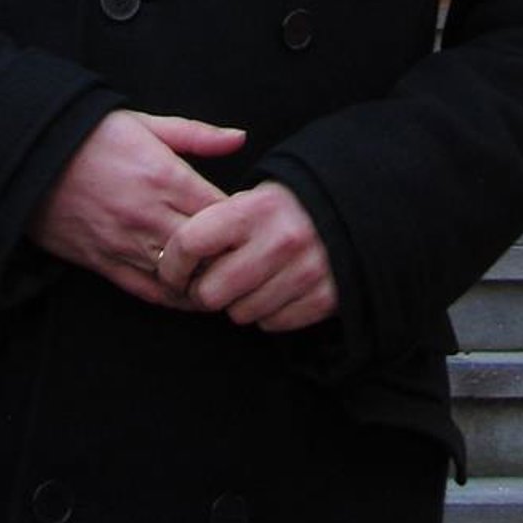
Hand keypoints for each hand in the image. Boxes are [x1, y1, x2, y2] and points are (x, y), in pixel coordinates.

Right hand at [28, 110, 245, 306]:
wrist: (33, 158)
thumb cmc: (95, 136)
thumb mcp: (148, 123)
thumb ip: (198, 135)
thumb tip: (240, 138)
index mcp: (164, 176)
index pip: (221, 212)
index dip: (242, 220)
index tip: (251, 221)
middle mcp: (148, 215)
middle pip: (207, 251)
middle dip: (229, 255)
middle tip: (244, 255)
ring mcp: (125, 244)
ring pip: (181, 279)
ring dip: (204, 280)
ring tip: (223, 277)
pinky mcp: (104, 264)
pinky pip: (147, 291)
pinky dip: (173, 298)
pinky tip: (190, 295)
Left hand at [158, 180, 337, 332]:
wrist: (352, 211)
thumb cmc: (287, 207)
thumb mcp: (254, 198)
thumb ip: (217, 223)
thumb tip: (175, 261)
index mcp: (257, 208)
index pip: (192, 242)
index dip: (173, 263)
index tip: (171, 271)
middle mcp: (281, 240)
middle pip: (211, 292)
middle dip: (207, 290)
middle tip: (215, 280)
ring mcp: (305, 272)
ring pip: (240, 314)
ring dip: (240, 303)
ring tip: (254, 279)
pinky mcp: (323, 298)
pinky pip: (271, 324)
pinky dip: (269, 313)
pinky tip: (278, 289)